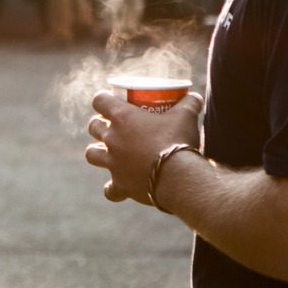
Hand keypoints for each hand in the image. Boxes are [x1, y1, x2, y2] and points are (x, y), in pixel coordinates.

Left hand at [84, 89, 202, 206]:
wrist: (179, 177)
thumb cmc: (179, 141)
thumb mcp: (186, 116)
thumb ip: (189, 104)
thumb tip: (195, 97)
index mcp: (123, 117)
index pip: (100, 100)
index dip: (103, 99)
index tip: (110, 101)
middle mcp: (112, 139)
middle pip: (93, 127)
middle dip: (100, 125)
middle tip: (113, 127)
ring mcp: (113, 163)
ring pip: (92, 154)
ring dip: (97, 152)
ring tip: (108, 153)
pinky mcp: (120, 185)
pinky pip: (109, 189)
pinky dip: (113, 189)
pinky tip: (120, 187)